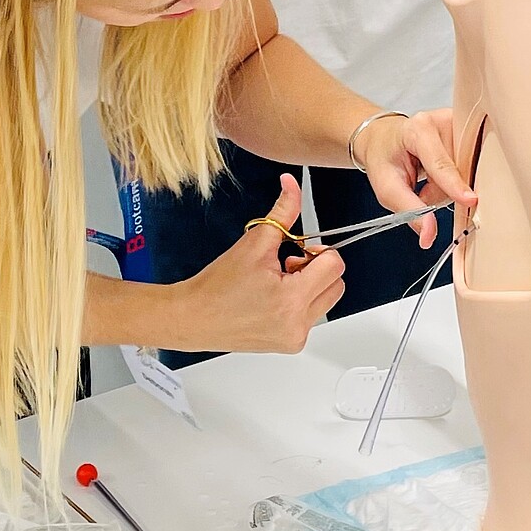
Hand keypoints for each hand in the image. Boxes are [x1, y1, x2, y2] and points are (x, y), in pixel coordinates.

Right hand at [171, 176, 344, 352]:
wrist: (194, 317)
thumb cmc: (217, 286)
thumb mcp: (254, 242)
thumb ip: (282, 211)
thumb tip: (292, 185)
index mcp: (291, 300)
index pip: (334, 265)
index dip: (318, 251)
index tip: (299, 249)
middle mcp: (297, 325)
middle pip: (336, 284)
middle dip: (316, 268)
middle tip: (286, 265)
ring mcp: (294, 338)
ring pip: (326, 299)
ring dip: (310, 286)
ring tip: (278, 282)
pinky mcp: (290, 344)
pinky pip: (312, 315)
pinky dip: (300, 303)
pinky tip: (273, 298)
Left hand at [352, 108, 477, 245]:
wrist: (385, 139)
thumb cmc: (385, 159)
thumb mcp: (386, 188)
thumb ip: (409, 211)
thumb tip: (429, 236)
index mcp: (418, 128)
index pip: (439, 163)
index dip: (453, 184)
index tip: (470, 200)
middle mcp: (443, 120)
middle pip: (457, 170)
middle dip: (441, 191)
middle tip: (421, 188)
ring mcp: (460, 123)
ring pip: (467, 170)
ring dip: (449, 186)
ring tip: (429, 179)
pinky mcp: (470, 130)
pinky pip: (473, 164)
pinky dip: (457, 178)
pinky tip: (444, 173)